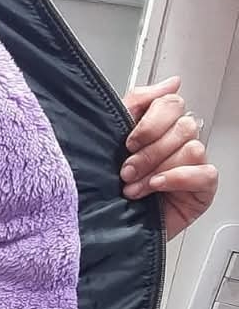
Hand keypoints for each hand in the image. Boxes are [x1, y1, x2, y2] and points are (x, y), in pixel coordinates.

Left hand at [121, 78, 218, 239]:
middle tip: (126, 171)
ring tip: (133, 188)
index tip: (128, 142)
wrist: (103, 225)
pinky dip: (178, 178)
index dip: (150, 122)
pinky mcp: (202, 189)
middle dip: (148, 151)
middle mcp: (178, 143)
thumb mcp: (110, 138)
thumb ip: (136, 104)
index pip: (171, 103)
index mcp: (158, 127)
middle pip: (183, 126)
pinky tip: (157, 187)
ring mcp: (192, 165)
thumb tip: (171, 82)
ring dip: (157, 169)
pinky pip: (205, 173)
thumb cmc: (105, 184)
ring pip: (192, 148)